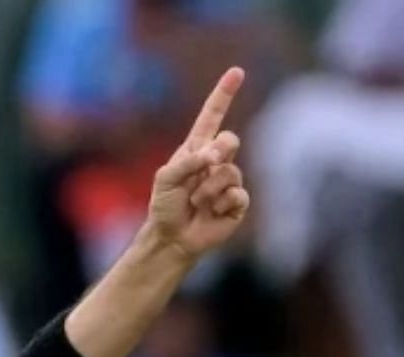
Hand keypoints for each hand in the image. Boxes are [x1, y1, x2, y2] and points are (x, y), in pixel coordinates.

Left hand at [145, 67, 251, 261]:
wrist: (172, 237)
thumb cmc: (165, 206)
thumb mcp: (165, 178)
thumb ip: (187, 162)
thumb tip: (214, 158)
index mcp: (196, 149)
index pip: (213, 115)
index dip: (224, 94)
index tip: (236, 72)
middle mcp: (215, 162)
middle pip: (230, 140)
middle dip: (219, 151)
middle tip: (205, 166)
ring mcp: (228, 182)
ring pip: (231, 172)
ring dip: (209, 189)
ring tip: (196, 202)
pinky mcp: (237, 203)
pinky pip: (238, 195)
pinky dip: (222, 204)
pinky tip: (212, 213)